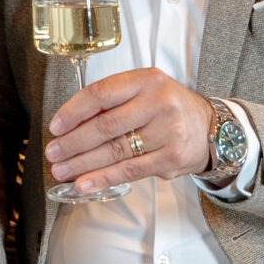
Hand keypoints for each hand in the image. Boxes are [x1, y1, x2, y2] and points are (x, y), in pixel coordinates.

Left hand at [45, 68, 216, 195]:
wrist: (211, 128)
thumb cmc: (169, 107)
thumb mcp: (145, 89)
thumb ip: (113, 100)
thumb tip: (71, 123)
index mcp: (146, 80)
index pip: (101, 93)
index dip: (73, 111)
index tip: (56, 126)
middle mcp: (158, 103)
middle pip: (105, 126)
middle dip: (73, 142)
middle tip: (53, 152)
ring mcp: (167, 132)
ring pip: (115, 151)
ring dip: (83, 164)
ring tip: (61, 170)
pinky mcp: (170, 158)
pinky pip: (130, 171)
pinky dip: (103, 178)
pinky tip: (85, 183)